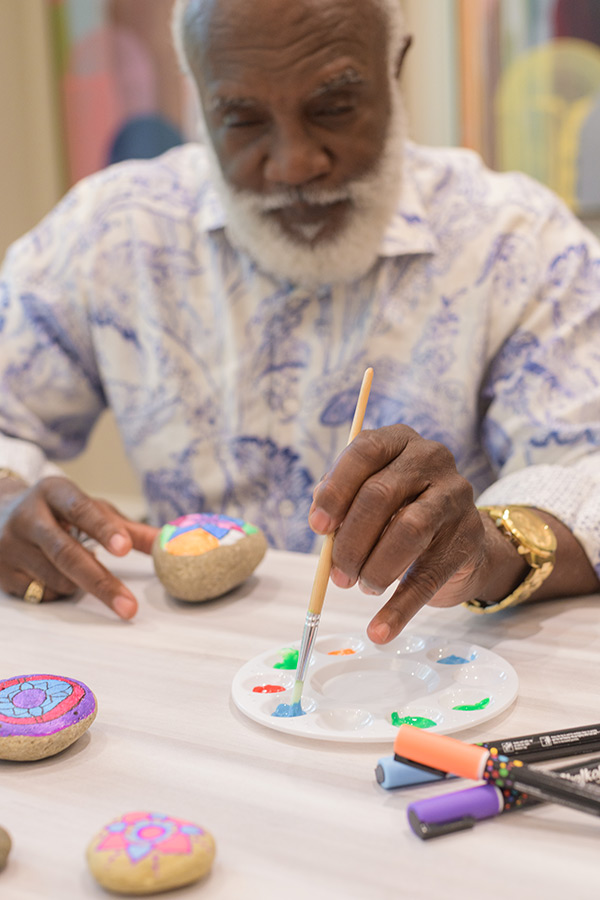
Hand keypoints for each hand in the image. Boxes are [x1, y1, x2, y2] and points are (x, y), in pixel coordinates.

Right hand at [0, 476, 157, 617]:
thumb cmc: (58, 513)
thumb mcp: (90, 509)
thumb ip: (129, 529)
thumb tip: (169, 543)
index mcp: (53, 492)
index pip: (81, 510)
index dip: (104, 529)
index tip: (125, 548)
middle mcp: (26, 516)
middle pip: (67, 554)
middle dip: (101, 582)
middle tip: (129, 606)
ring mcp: (9, 546)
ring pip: (57, 580)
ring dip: (80, 585)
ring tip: (79, 567)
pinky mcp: (1, 573)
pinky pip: (42, 594)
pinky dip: (59, 592)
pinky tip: (53, 574)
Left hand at [308, 425, 514, 641]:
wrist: (459, 538)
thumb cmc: (397, 511)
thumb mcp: (367, 497)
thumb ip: (341, 503)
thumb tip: (322, 524)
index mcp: (399, 440)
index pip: (365, 452)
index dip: (337, 490)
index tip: (318, 528)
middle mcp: (432, 458)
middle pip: (382, 494)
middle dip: (351, 540)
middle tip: (337, 575)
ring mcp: (456, 495)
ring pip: (408, 530)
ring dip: (375, 568)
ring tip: (361, 587)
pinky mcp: (469, 536)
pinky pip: (429, 575)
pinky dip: (400, 608)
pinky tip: (379, 630)